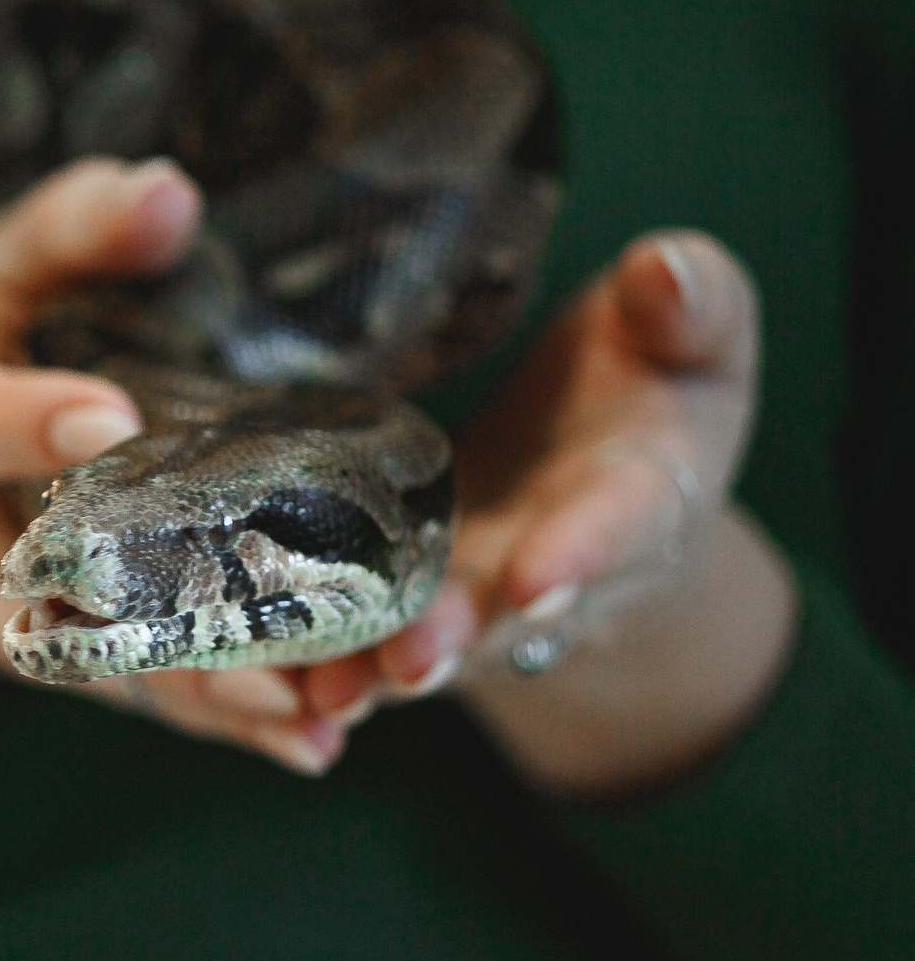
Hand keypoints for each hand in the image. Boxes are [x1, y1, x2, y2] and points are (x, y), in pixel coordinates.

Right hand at [0, 158, 358, 774]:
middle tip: (257, 652)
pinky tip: (306, 745)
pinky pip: (121, 693)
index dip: (31, 422)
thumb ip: (63, 233)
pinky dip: (210, 724)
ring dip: (202, 697)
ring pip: (94, 666)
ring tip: (311, 719)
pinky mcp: (33, 654)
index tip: (104, 419)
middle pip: (46, 590)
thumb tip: (174, 192)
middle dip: (151, 625)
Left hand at [300, 231, 798, 796]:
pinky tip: (264, 678)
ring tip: (326, 690)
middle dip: (457, 635)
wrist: (617, 474)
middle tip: (409, 661)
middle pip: (507, 613)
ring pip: (427, 641)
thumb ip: (691, 307)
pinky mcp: (412, 601)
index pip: (618, 524)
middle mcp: (554, 566)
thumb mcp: (695, 337)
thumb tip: (666, 270)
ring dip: (376, 667)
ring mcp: (476, 596)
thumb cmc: (657, 381)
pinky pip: (365, 640)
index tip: (540, 578)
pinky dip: (321, 663)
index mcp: (641, 495)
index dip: (582, 553)